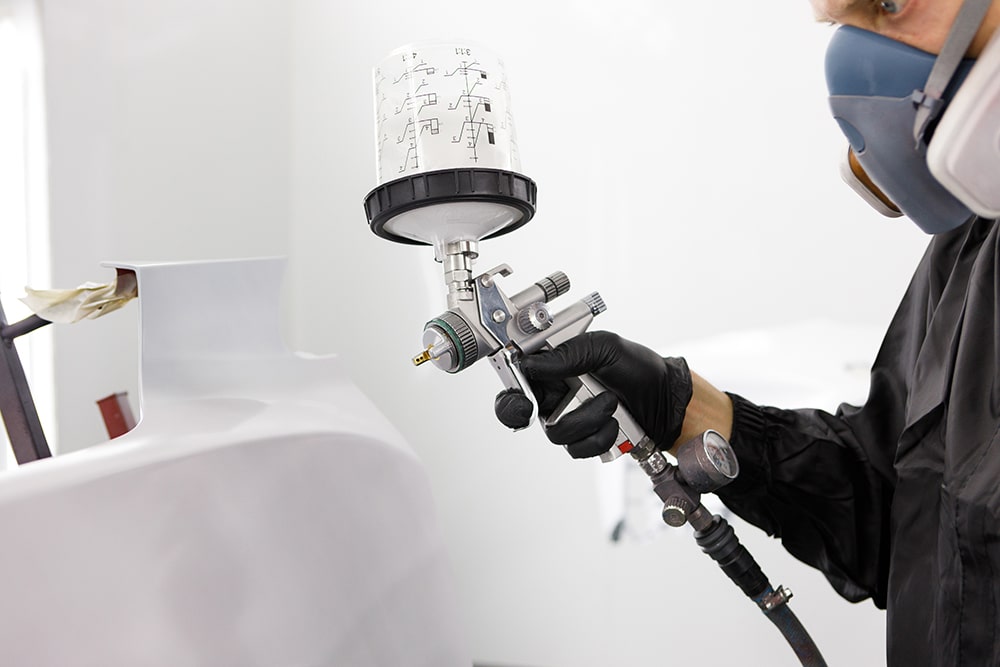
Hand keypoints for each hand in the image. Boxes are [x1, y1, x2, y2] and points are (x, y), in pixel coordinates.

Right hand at [494, 331, 692, 457]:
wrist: (666, 398)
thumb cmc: (639, 367)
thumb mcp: (606, 347)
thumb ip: (570, 354)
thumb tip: (533, 363)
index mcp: (555, 365)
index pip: (518, 378)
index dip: (511, 391)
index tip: (521, 398)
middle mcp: (557, 393)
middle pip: (523, 411)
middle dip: (529, 413)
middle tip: (539, 408)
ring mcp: (569, 418)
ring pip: (556, 432)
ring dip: (586, 420)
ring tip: (610, 404)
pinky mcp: (585, 439)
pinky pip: (578, 448)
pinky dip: (599, 437)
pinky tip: (614, 424)